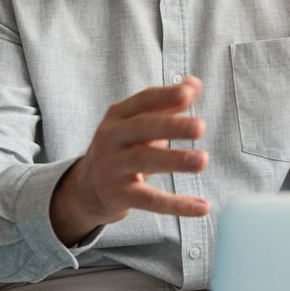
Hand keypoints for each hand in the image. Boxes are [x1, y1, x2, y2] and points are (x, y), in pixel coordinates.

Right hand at [51, 77, 210, 244]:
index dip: (166, 96)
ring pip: (144, 160)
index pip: (144, 101)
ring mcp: (112, 166)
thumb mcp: (140, 124)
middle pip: (143, 127)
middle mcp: (111, 137)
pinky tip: (202, 207)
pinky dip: (176, 204)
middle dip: (172, 126)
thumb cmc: (124, 148)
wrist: (87, 188)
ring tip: (202, 160)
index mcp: (118, 115)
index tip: (189, 93)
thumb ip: (167, 104)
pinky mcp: (117, 194)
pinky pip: (149, 199)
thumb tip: (194, 83)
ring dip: (175, 160)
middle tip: (200, 126)